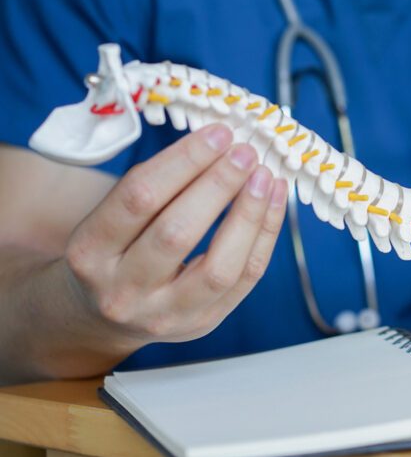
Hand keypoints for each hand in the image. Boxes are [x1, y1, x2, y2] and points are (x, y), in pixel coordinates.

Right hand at [61, 124, 286, 348]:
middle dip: (218, 185)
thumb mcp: (110, 218)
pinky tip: (274, 201)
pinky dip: (266, 236)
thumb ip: (156, 186)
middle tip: (245, 151)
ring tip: (265, 176)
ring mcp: (165, 315)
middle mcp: (123, 290)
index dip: (184, 162)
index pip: (139, 199)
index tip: (218, 134)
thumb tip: (218, 145)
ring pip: (219, 267)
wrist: (103, 316)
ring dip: (249, 215)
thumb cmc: (113, 251)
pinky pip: (246, 279)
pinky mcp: (204, 323)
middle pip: (177, 233)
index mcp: (89, 252)